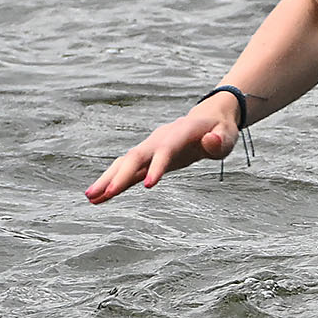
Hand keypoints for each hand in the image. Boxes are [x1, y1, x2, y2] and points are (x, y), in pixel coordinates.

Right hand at [85, 97, 240, 203]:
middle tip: (99, 195)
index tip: (149, 185)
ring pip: (125, 163)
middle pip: (135, 157)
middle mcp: (159, 140)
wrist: (208, 118)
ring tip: (90, 198)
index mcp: (179, 134)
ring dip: (108, 180)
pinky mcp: (149, 159)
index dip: (156, 166)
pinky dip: (115, 183)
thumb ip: (220, 140)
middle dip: (118, 176)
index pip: (164, 151)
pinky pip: (129, 171)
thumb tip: (211, 142)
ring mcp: (151, 148)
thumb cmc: (220, 130)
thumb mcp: (227, 134)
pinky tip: (99, 198)